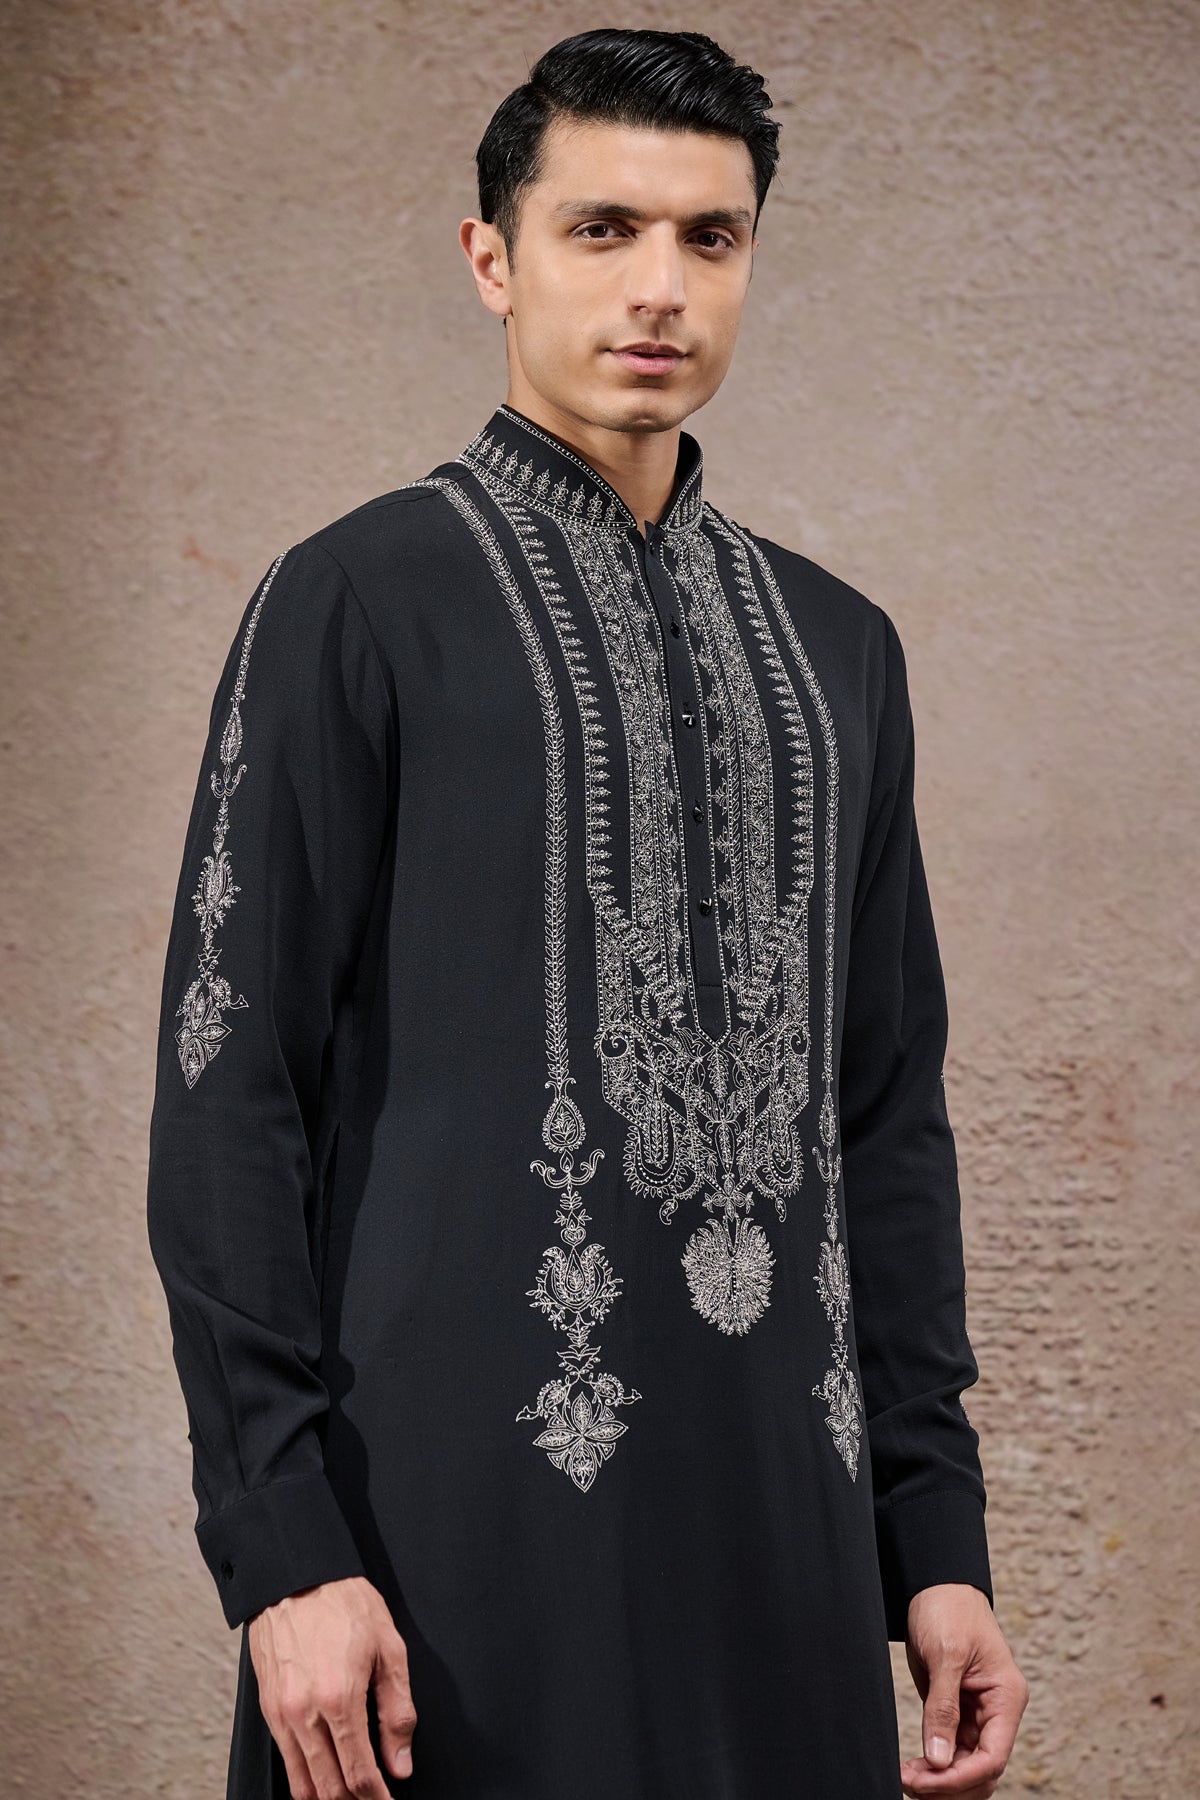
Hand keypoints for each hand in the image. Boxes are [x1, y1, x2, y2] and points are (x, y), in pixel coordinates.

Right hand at [248, 1574, 416, 1797]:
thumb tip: (401, 1761)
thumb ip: (397, 1710)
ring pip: (302, 1782)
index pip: (360, 1773)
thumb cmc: (343, 1603)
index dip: (378, 1797)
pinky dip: (304, 1779)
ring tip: (350, 1796)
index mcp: (340, 1698)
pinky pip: (285, 1760)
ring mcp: (282, 1713)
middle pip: (329, 1787)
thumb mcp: (388, 1648)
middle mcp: (305, 1713)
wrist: (296, 1575)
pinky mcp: (268, 1708)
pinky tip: (322, 1777)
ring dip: (327, 1797)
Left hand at [899, 1583, 1028, 1796]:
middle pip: (982, 1771)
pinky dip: (934, 1766)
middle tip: (909, 1782)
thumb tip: (939, 1759)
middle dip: (948, 1784)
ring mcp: (976, 1715)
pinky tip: (913, 1769)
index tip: (927, 1780)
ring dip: (939, 1780)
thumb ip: (943, 1708)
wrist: (936, 1584)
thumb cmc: (949, 1608)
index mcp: (1005, 1698)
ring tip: (906, 1778)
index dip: (962, 1777)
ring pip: (966, 1767)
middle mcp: (996, 1713)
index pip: (993, 1757)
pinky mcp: (956, 1712)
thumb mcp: (946, 1654)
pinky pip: (952, 1752)